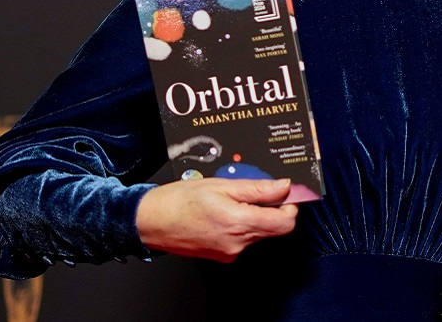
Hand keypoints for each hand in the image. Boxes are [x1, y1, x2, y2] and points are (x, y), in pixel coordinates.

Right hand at [134, 177, 298, 261]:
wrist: (152, 222)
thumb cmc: (180, 200)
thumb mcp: (221, 185)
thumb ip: (257, 189)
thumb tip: (283, 187)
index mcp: (240, 223)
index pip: (285, 223)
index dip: (290, 206)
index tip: (285, 192)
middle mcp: (238, 243)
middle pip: (273, 229)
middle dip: (271, 209)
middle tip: (256, 191)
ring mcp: (230, 253)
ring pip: (258, 233)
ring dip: (254, 216)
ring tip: (231, 200)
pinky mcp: (222, 256)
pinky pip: (243, 240)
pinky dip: (240, 226)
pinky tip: (222, 213)